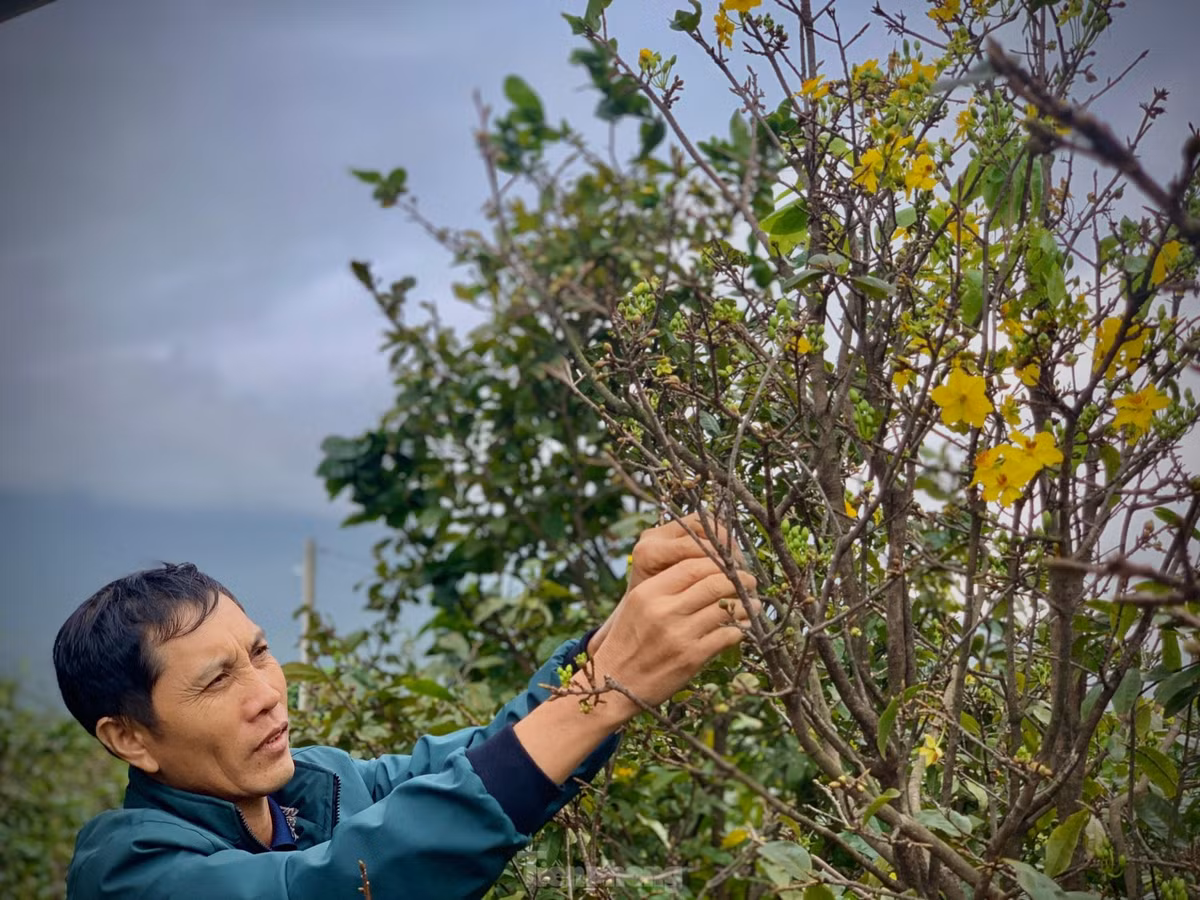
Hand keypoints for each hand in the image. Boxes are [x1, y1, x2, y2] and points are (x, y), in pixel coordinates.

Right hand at [588, 511, 748, 655]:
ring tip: (752, 603)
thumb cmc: (628, 642)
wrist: (615, 683)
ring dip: (745, 603)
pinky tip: (744, 626)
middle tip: (749, 580)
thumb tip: (706, 570)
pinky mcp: (692, 657)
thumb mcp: (637, 606)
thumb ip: (665, 587)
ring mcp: (679, 634)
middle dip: (738, 579)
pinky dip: (741, 628)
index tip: (730, 564)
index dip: (717, 562)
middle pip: (713, 582)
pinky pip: (728, 635)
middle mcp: (664, 610)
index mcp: (649, 593)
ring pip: (725, 606)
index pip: (692, 565)